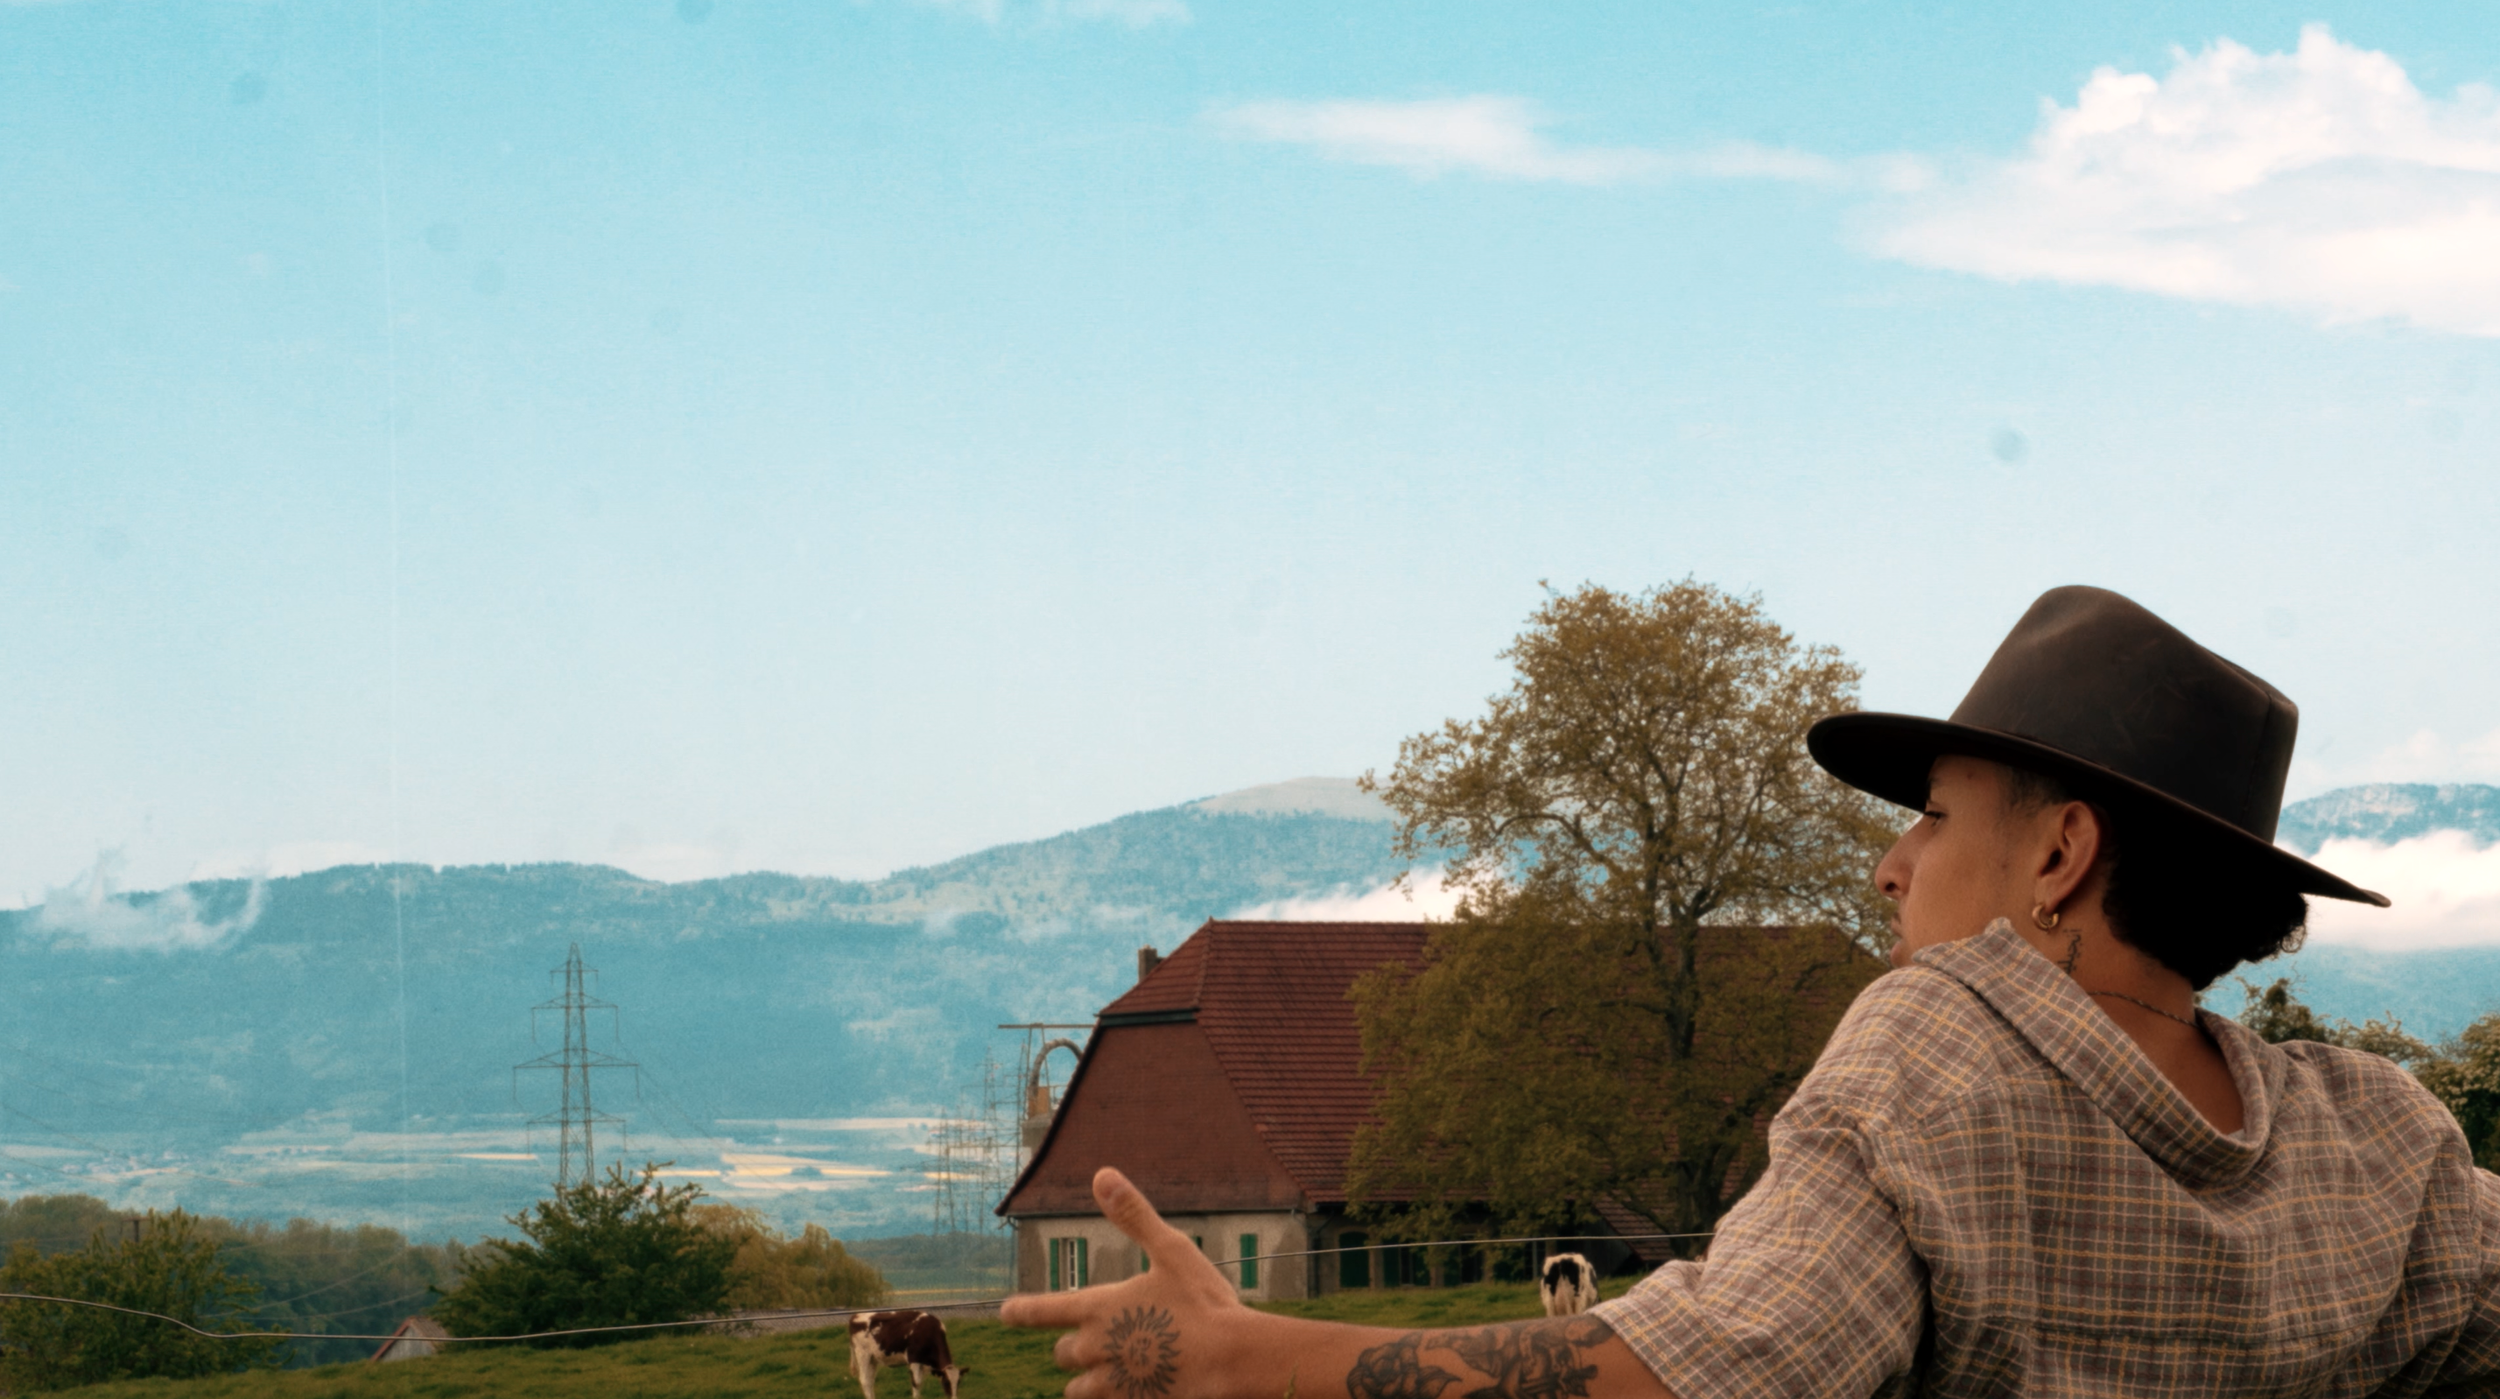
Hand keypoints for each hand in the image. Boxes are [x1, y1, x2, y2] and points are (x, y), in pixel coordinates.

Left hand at [1000, 1166, 1267, 1398]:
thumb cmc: (1203, 1302)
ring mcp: (1111, 1384)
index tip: (1006, 1312)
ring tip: (1109, 1371)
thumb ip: (1134, 1216)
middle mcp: (1095, 1349)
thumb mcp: (1171, 1250)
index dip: (1021, 1311)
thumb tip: (1103, 1175)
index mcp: (1098, 1309)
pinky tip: (1131, 1390)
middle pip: (1063, 1353)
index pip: (1042, 1311)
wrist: (1231, 1360)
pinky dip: (1110, 1397)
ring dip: (1087, 1380)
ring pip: (1077, 1389)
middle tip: (1096, 1338)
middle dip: (1074, 1346)